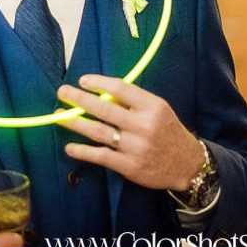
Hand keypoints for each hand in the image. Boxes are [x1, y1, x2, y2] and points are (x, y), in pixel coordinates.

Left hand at [57, 75, 202, 191]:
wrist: (188, 165)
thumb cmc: (168, 132)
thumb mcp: (158, 110)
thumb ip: (133, 101)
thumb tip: (101, 91)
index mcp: (152, 106)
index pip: (120, 88)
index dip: (98, 83)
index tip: (83, 80)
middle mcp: (143, 125)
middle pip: (104, 108)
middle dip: (79, 99)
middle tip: (62, 92)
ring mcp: (135, 147)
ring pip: (98, 131)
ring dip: (74, 122)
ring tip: (58, 116)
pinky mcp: (129, 166)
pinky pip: (101, 156)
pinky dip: (83, 151)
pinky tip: (69, 147)